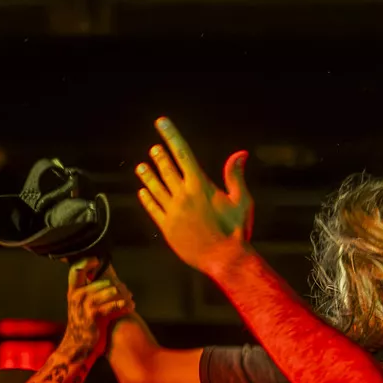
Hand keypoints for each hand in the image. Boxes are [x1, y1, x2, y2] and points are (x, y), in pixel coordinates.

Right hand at [60, 258, 134, 359]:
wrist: (77, 343)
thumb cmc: (83, 323)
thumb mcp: (82, 304)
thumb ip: (91, 290)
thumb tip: (106, 276)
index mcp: (73, 291)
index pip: (77, 270)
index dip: (87, 262)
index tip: (97, 261)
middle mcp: (77, 295)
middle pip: (101, 280)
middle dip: (117, 284)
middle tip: (126, 291)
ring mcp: (83, 305)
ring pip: (108, 291)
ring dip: (123, 294)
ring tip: (130, 299)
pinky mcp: (92, 315)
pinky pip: (110, 305)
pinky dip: (122, 304)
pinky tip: (129, 306)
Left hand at [136, 117, 252, 272]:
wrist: (224, 259)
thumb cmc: (235, 230)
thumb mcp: (241, 200)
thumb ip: (235, 176)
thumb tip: (240, 153)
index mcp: (200, 185)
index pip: (182, 153)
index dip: (171, 135)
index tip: (161, 123)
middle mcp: (182, 195)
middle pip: (167, 169)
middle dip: (160, 157)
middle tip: (153, 149)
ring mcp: (172, 211)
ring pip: (156, 188)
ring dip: (148, 176)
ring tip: (141, 167)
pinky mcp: (166, 227)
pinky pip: (152, 209)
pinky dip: (146, 199)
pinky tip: (141, 192)